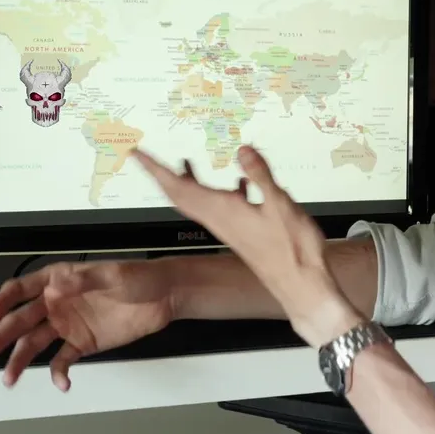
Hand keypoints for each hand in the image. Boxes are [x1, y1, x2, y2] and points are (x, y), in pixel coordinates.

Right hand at [0, 259, 176, 389]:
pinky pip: (62, 360)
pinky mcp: (81, 344)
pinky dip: (58, 373)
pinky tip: (61, 383)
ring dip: (19, 361)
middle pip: (20, 321)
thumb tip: (57, 285)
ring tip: (8, 379)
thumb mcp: (112, 273)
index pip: (20, 289)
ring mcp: (66, 325)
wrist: (164, 297)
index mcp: (57, 279)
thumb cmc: (137, 276)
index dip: (2, 303)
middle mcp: (55, 303)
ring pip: (34, 344)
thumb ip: (84, 280)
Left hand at [132, 146, 361, 346]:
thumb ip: (260, 175)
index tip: (135, 153)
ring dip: (184, 181)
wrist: (299, 284)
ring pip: (196, 201)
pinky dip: (218, 191)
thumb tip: (242, 150)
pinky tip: (237, 182)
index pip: (178, 185)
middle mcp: (218, 218)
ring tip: (182, 163)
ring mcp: (228, 226)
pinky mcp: (240, 231)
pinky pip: (219, 206)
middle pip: (179, 194)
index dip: (155, 168)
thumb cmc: (291, 249)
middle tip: (145, 156)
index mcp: (221, 210)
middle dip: (160, 173)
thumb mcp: (279, 204)